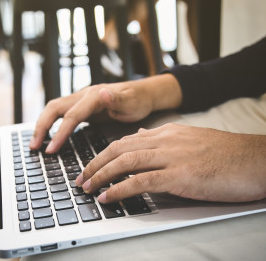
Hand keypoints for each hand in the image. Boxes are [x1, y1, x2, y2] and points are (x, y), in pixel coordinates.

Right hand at [30, 74, 181, 153]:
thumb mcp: (132, 102)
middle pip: (54, 109)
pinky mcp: (80, 105)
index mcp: (93, 96)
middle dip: (41, 127)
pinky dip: (49, 124)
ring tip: (35, 143)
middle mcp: (83, 95)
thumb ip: (117, 100)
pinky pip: (60, 114)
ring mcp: (80, 99)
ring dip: (42, 125)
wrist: (143, 93)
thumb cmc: (138, 100)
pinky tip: (47, 136)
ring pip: (53, 109)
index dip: (59, 133)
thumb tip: (103, 93)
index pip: (71, 116)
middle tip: (34, 147)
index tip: (51, 149)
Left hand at [77, 123, 265, 202]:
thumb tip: (140, 135)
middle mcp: (166, 140)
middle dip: (94, 164)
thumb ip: (163, 137)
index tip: (90, 166)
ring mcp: (173, 156)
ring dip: (101, 176)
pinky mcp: (181, 175)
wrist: (259, 159)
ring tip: (87, 189)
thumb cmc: (229, 154)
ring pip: (125, 161)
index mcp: (168, 131)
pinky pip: (142, 181)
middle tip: (80, 179)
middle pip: (118, 149)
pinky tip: (108, 197)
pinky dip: (120, 189)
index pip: (126, 140)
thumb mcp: (191, 138)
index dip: (103, 154)